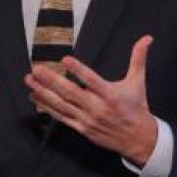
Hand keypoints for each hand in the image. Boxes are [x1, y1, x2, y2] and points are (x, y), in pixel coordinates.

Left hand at [25, 35, 157, 165]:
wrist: (138, 139)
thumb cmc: (137, 106)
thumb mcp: (138, 81)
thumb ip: (138, 58)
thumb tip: (147, 37)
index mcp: (110, 94)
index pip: (91, 80)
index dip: (78, 70)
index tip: (64, 59)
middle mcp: (97, 107)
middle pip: (70, 93)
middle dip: (51, 81)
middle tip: (36, 68)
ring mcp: (87, 119)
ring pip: (62, 105)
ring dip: (43, 93)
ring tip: (30, 80)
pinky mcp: (81, 128)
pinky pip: (61, 117)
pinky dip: (47, 107)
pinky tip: (35, 97)